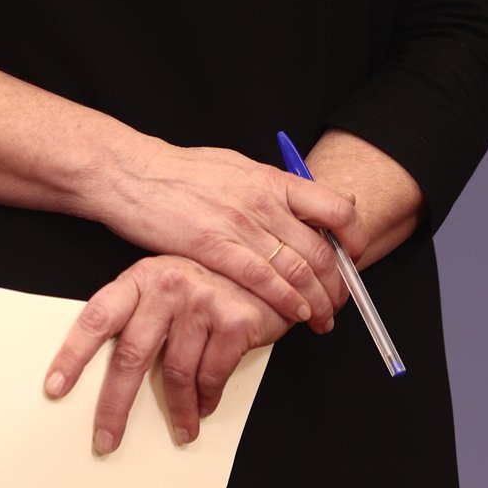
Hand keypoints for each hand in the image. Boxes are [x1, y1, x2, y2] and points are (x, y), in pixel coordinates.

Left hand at [44, 255, 297, 452]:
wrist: (270, 274)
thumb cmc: (208, 289)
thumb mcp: (166, 293)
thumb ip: (140, 320)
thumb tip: (110, 379)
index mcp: (140, 278)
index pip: (97, 317)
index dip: (73, 354)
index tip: (56, 387)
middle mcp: (167, 284)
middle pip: (131, 355)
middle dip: (115, 405)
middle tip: (106, 439)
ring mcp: (201, 299)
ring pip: (176, 373)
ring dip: (178, 411)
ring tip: (181, 429)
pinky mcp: (233, 318)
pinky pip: (211, 376)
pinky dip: (207, 399)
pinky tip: (205, 407)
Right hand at [93, 140, 364, 327]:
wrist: (133, 173)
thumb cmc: (180, 172)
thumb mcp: (236, 168)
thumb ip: (269, 189)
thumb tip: (300, 203)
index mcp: (271, 179)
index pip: (335, 208)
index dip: (354, 239)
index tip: (354, 259)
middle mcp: (263, 201)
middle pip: (321, 249)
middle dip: (338, 285)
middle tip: (340, 303)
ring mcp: (240, 224)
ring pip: (298, 271)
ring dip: (317, 302)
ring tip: (323, 319)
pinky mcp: (213, 247)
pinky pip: (263, 281)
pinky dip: (286, 302)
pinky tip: (295, 315)